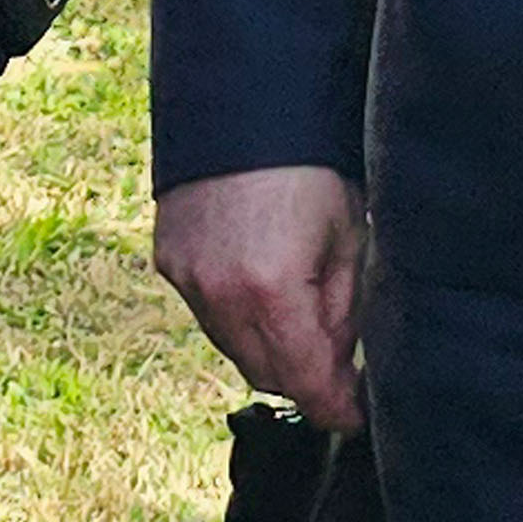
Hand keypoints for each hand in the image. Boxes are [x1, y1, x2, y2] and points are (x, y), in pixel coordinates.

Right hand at [153, 163, 366, 426]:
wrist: (243, 106)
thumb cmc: (311, 166)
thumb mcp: (349, 240)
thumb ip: (342, 313)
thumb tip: (341, 363)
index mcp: (272, 291)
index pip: (307, 383)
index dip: (335, 408)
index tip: (354, 416)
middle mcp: (220, 295)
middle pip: (267, 375)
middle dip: (304, 376)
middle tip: (338, 362)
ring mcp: (187, 279)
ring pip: (233, 348)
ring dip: (268, 346)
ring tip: (299, 311)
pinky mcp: (168, 261)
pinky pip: (207, 313)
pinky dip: (235, 314)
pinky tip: (260, 282)